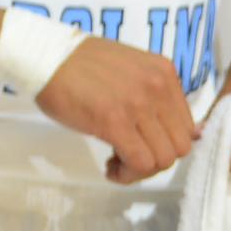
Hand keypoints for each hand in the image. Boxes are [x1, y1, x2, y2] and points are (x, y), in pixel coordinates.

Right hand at [31, 34, 197, 184]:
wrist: (43, 55)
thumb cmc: (77, 64)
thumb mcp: (129, 70)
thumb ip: (152, 94)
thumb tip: (171, 132)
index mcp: (164, 72)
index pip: (187, 127)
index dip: (165, 143)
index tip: (140, 143)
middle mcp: (158, 86)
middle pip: (180, 147)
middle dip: (156, 160)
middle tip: (128, 157)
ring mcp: (138, 103)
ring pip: (163, 159)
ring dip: (140, 170)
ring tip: (117, 162)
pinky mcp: (114, 121)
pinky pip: (139, 163)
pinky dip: (127, 175)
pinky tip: (110, 169)